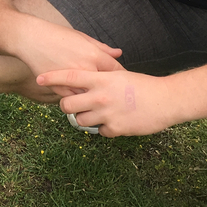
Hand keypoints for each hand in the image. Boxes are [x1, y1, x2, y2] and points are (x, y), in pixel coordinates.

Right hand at [13, 23, 124, 97]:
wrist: (30, 38)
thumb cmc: (56, 35)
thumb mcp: (82, 37)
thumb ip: (102, 48)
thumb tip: (118, 53)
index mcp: (94, 55)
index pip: (117, 70)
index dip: (122, 77)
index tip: (124, 81)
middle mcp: (86, 69)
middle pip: (106, 86)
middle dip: (111, 90)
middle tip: (115, 94)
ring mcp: (72, 81)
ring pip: (91, 97)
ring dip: (94, 98)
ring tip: (100, 101)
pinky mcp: (59, 88)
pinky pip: (74, 99)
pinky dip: (78, 99)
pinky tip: (81, 99)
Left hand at [35, 68, 178, 136]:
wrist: (167, 100)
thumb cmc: (144, 85)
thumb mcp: (119, 75)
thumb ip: (100, 77)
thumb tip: (85, 77)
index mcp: (102, 79)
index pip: (70, 76)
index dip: (52, 77)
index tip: (39, 78)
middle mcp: (101, 96)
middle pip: (67, 105)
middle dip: (67, 106)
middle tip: (73, 105)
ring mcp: (107, 114)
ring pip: (80, 121)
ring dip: (84, 118)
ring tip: (96, 113)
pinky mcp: (115, 129)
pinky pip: (100, 132)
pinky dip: (104, 128)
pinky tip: (114, 121)